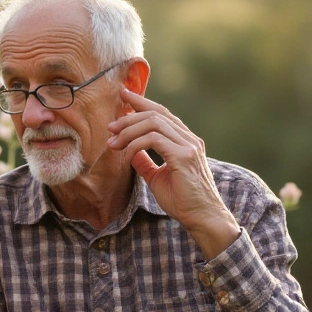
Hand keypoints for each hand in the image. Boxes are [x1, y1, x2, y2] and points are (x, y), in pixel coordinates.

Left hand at [107, 88, 239, 257]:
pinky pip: (154, 139)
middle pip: (156, 114)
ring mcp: (189, 146)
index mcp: (185, 140)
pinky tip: (126, 153)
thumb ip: (145, 161)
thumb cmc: (182, 200)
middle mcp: (189, 139)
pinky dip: (136, 143)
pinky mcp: (185, 156)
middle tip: (110, 127)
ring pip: (154, 123)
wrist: (201, 217)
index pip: (162, 113)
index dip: (142, 101)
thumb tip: (130, 151)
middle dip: (129, 116)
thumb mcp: (157, 177)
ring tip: (113, 143)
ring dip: (129, 130)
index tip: (123, 95)